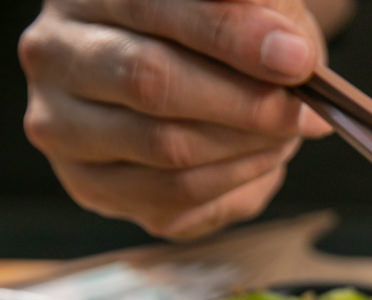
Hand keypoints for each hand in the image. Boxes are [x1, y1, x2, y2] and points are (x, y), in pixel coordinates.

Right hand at [19, 0, 330, 239]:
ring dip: (250, 148)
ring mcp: (63, 127)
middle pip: (152, 84)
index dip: (231, 36)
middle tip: (305, 111)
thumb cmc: (215, 34)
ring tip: (289, 133)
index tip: (295, 59)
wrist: (187, 78)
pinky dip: (236, 182)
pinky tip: (261, 159)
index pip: (154, 7)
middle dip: (248, 103)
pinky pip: (175, 198)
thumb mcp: (246, 4)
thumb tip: (290, 54)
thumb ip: (260, 13)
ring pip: (167, 149)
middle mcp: (56, 55)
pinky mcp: (91, 186)